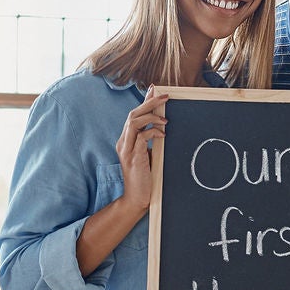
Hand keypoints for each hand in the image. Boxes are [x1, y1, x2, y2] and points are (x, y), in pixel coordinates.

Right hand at [116, 92, 168, 216]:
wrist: (137, 199)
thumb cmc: (144, 179)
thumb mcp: (148, 156)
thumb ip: (149, 142)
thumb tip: (161, 128)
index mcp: (126, 140)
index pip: (134, 115)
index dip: (144, 101)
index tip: (154, 90)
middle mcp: (123, 142)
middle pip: (133, 114)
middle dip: (149, 103)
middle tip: (165, 96)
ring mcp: (126, 149)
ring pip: (134, 122)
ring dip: (151, 116)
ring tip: (166, 118)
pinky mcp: (132, 157)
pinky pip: (141, 137)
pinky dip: (153, 132)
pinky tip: (163, 134)